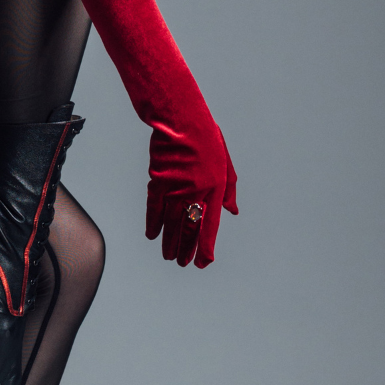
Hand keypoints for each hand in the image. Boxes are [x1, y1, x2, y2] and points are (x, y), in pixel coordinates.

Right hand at [145, 124, 238, 268]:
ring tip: (168, 257)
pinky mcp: (158, 181)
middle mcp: (195, 191)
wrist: (182, 121)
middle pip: (189, 228)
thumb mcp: (226, 165)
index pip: (210, 226)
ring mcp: (175, 188)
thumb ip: (229, 191)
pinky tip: (152, 236)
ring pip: (171, 223)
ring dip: (169, 242)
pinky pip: (154, 209)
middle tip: (183, 263)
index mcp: (215, 188)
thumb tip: (232, 213)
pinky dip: (153, 224)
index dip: (206, 247)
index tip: (203, 262)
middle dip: (186, 249)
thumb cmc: (207, 140)